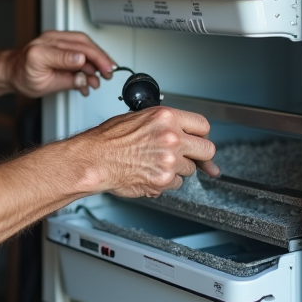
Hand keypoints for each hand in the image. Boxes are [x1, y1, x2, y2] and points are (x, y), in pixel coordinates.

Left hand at [4, 30, 115, 97]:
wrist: (10, 71)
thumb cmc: (22, 77)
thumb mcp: (44, 83)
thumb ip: (66, 78)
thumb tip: (85, 73)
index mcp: (44, 50)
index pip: (77, 51)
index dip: (96, 60)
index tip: (106, 70)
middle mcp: (51, 40)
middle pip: (84, 45)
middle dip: (101, 59)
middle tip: (109, 72)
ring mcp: (55, 40)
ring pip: (83, 46)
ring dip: (95, 62)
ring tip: (99, 78)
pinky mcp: (58, 43)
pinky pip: (77, 49)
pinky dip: (87, 62)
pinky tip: (89, 77)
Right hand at [79, 106, 218, 198]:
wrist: (94, 160)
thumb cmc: (108, 139)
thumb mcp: (139, 118)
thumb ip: (165, 125)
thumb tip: (184, 135)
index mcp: (166, 117)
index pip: (202, 125)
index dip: (200, 135)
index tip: (199, 140)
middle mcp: (171, 137)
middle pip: (207, 150)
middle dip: (199, 156)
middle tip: (191, 157)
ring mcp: (170, 160)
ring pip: (189, 169)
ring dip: (177, 169)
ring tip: (154, 162)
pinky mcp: (164, 180)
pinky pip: (176, 184)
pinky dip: (166, 182)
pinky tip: (150, 173)